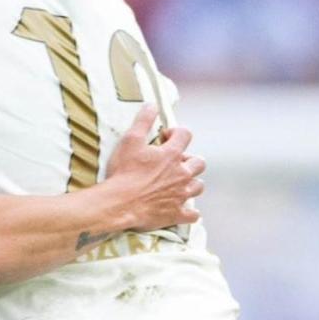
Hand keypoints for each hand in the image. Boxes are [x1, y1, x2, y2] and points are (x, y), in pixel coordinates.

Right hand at [105, 105, 205, 229]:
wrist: (119, 203)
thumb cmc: (123, 172)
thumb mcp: (130, 140)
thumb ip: (143, 121)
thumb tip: (152, 104)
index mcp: (172, 154)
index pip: (186, 135)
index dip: (177, 133)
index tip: (165, 137)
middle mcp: (182, 173)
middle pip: (199, 162)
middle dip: (190, 160)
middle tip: (175, 163)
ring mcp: (181, 195)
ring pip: (199, 186)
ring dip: (192, 183)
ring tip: (179, 184)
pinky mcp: (177, 214)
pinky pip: (193, 215)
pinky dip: (190, 212)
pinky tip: (183, 209)